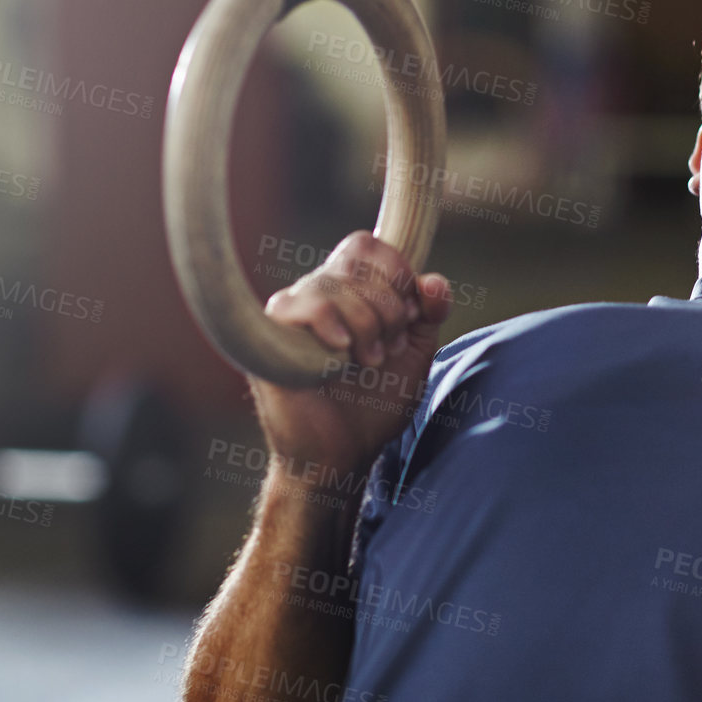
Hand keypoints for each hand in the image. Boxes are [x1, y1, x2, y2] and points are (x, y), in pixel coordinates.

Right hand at [250, 231, 454, 476]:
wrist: (343, 455)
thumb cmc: (374, 406)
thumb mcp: (416, 352)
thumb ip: (429, 312)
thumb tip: (433, 281)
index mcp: (347, 290)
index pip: (366, 245)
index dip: (396, 271)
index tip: (410, 315)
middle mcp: (314, 294)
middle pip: (354, 260)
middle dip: (388, 306)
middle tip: (389, 348)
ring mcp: (289, 314)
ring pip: (331, 284)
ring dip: (366, 325)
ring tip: (368, 363)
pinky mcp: (269, 338)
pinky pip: (299, 304)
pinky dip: (329, 324)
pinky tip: (341, 353)